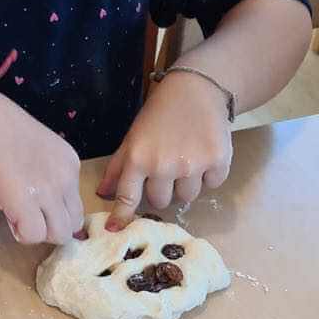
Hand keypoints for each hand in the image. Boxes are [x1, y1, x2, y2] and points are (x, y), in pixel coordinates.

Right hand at [0, 91, 83, 243]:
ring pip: (59, 234)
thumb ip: (45, 177)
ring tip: (19, 217)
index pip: (74, 203)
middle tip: (29, 215)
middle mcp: (65, 178)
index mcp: (69, 163)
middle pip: (73, 223)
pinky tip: (10, 217)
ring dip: (39, 232)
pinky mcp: (27, 204)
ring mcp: (49, 192)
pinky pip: (34, 235)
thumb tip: (38, 206)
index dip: (54, 210)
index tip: (35, 202)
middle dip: (52, 226)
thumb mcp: (36, 153)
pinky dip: (21, 233)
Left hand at [98, 72, 232, 229]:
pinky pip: (212, 184)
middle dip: (163, 189)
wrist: (195, 89)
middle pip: (161, 202)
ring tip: (188, 158)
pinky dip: (210, 173)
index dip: (122, 215)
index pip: (128, 197)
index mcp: (139, 159)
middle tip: (169, 167)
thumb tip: (102, 193)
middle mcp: (163, 165)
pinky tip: (205, 154)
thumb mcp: (133, 137)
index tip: (116, 229)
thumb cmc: (159, 114)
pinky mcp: (217, 161)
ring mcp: (191, 165)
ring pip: (187, 197)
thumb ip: (118, 167)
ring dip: (187, 183)